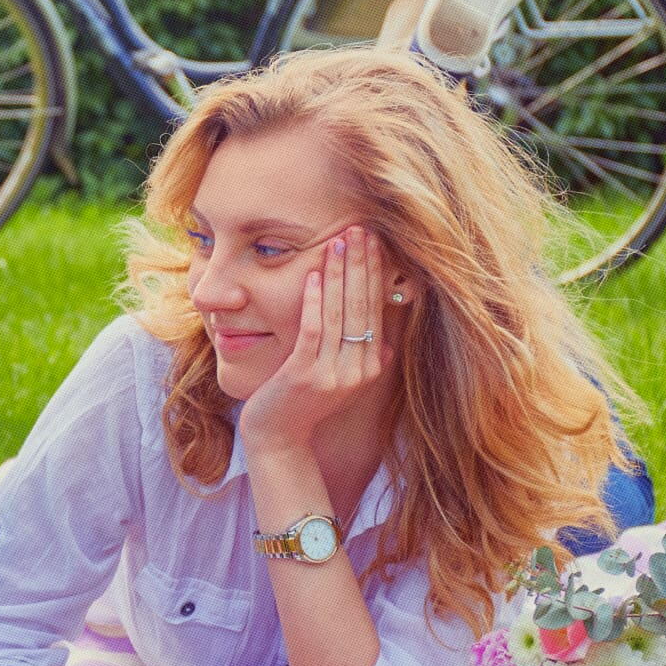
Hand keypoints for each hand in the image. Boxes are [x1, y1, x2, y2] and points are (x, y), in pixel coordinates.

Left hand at [237, 225, 391, 454]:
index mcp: (370, 365)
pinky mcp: (305, 375)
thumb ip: (366, 359)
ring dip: (340, 274)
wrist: (279, 437)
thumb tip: (385, 340)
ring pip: (340, 314)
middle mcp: (358, 369)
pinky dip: (315, 302)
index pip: (376, 309)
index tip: (374, 240)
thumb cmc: (305, 403)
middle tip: (361, 228)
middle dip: (362, 264)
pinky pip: (314, 331)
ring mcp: (333, 374)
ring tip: (339, 240)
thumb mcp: (342, 380)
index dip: (375, 273)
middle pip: (363, 306)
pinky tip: (314, 276)